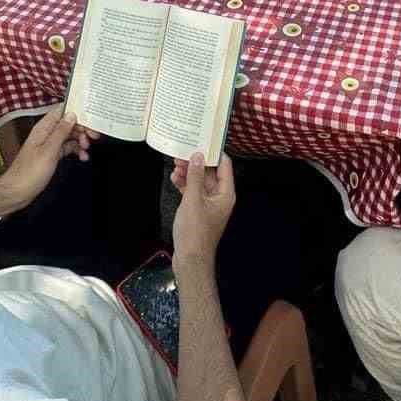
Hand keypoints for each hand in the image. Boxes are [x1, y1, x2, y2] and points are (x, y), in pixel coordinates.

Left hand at [0, 105, 93, 211]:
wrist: (16, 192)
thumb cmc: (28, 173)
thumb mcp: (49, 151)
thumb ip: (61, 131)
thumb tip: (71, 115)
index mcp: (43, 128)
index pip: (62, 111)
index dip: (77, 113)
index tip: (90, 120)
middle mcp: (46, 134)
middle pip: (68, 123)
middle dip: (82, 129)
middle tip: (93, 137)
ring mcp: (48, 144)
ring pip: (69, 136)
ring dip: (80, 141)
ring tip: (86, 149)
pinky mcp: (51, 155)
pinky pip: (67, 148)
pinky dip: (76, 151)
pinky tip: (82, 156)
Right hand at [170, 152, 235, 269]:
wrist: (190, 259)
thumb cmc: (195, 231)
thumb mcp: (193, 200)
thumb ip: (195, 177)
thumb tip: (198, 156)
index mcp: (225, 193)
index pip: (224, 165)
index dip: (214, 152)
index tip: (201, 140)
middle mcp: (220, 197)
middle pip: (210, 173)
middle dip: (196, 162)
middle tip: (181, 153)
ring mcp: (209, 204)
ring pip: (200, 182)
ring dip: (189, 173)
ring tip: (175, 165)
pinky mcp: (199, 211)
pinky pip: (194, 192)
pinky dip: (185, 185)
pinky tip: (174, 179)